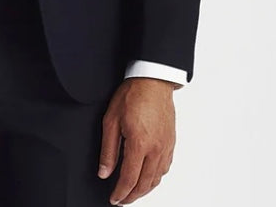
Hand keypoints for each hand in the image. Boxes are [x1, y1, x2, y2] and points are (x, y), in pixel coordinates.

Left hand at [98, 77, 176, 204]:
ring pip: (157, 178)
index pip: (129, 179)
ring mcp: (166, 146)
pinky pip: (165, 168)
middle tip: (122, 200)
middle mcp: (156, 149)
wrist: (153, 80)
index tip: (114, 199)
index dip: (120, 193)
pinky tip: (148, 177)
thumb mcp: (111, 120)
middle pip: (145, 184)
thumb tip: (104, 172)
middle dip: (132, 196)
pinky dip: (156, 178)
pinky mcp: (171, 142)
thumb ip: (108, 149)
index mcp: (140, 144)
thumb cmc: (133, 94)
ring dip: (145, 189)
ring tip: (133, 192)